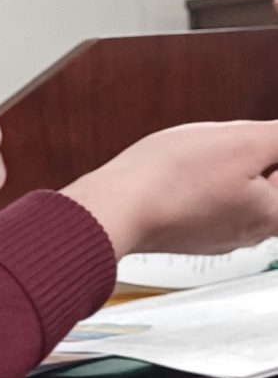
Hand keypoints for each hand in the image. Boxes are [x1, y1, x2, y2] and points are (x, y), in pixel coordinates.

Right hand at [61, 120, 277, 259]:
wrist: (116, 206)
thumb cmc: (174, 178)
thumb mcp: (244, 141)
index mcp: (272, 216)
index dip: (270, 153)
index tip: (256, 142)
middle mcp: (247, 234)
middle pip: (268, 189)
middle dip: (255, 160)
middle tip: (233, 144)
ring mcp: (213, 236)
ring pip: (236, 195)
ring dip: (226, 171)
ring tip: (205, 154)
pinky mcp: (184, 232)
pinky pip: (206, 204)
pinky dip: (200, 185)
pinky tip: (183, 172)